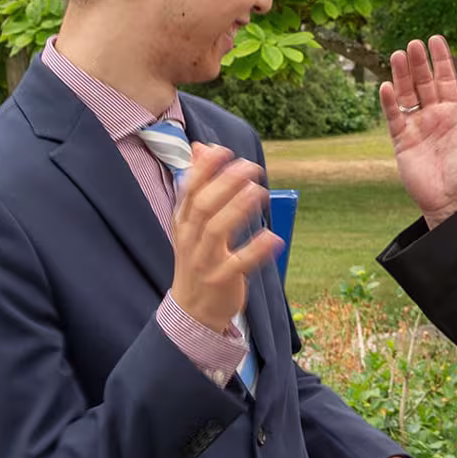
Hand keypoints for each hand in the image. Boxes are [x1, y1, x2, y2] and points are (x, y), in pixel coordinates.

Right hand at [171, 142, 282, 333]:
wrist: (193, 309)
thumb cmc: (199, 257)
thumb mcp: (192, 223)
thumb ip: (199, 187)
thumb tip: (201, 148)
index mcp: (183, 222)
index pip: (190, 190)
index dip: (205, 169)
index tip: (223, 151)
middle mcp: (190, 239)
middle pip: (204, 206)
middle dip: (226, 183)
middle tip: (250, 167)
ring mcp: (204, 260)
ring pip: (217, 230)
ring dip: (238, 208)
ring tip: (259, 191)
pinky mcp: (221, 280)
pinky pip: (238, 263)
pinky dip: (256, 250)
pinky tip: (273, 237)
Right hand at [380, 35, 456, 227]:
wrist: (451, 203)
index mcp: (454, 114)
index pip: (446, 80)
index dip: (441, 60)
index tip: (436, 39)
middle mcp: (433, 116)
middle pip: (424, 83)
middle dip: (419, 63)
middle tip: (414, 43)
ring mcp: (416, 127)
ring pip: (407, 95)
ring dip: (402, 75)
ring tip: (398, 54)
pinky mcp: (402, 141)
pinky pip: (394, 117)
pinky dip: (390, 102)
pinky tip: (388, 86)